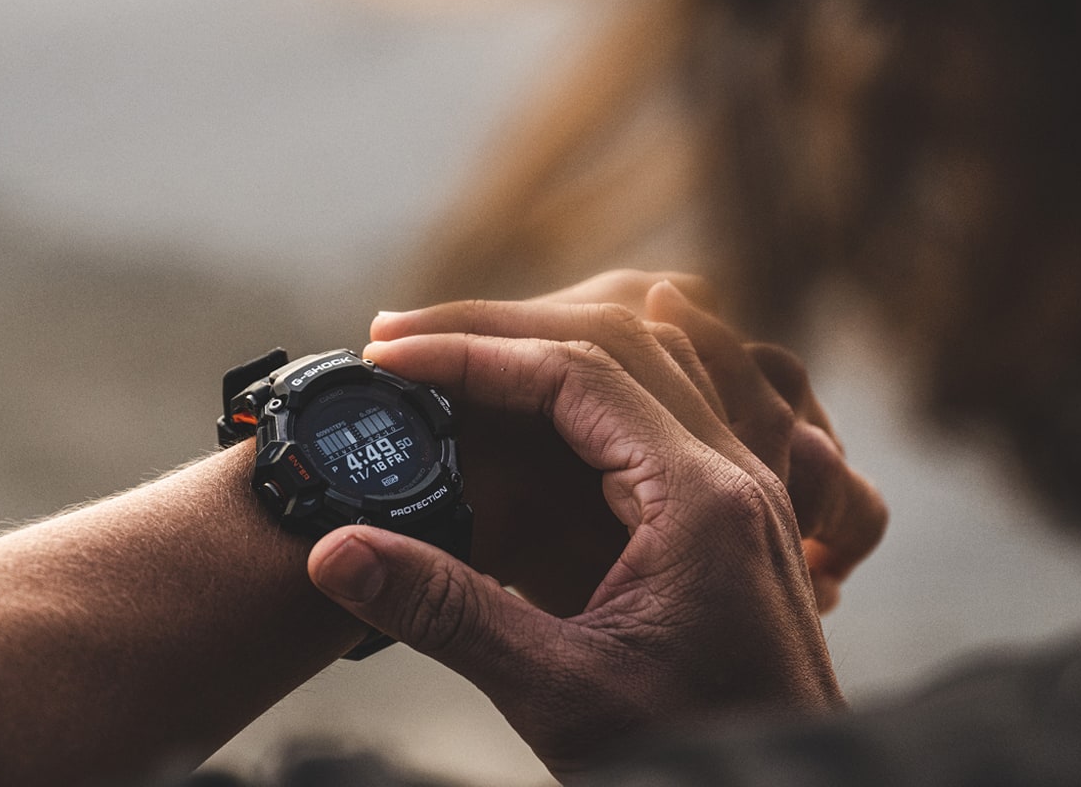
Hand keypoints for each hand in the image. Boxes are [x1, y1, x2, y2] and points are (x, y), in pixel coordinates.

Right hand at [313, 286, 850, 776]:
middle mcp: (737, 477)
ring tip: (455, 357)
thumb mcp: (555, 688)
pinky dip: (596, 391)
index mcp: (702, 500)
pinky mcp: (735, 520)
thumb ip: (447, 611)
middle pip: (618, 347)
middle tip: (399, 340)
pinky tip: (545, 402)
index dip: (473, 354)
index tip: (389, 358)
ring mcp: (747, 493)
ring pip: (652, 367)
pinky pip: (671, 411)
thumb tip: (334, 553)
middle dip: (501, 334)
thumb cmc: (688, 750)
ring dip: (551, 351)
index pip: (578, 374)